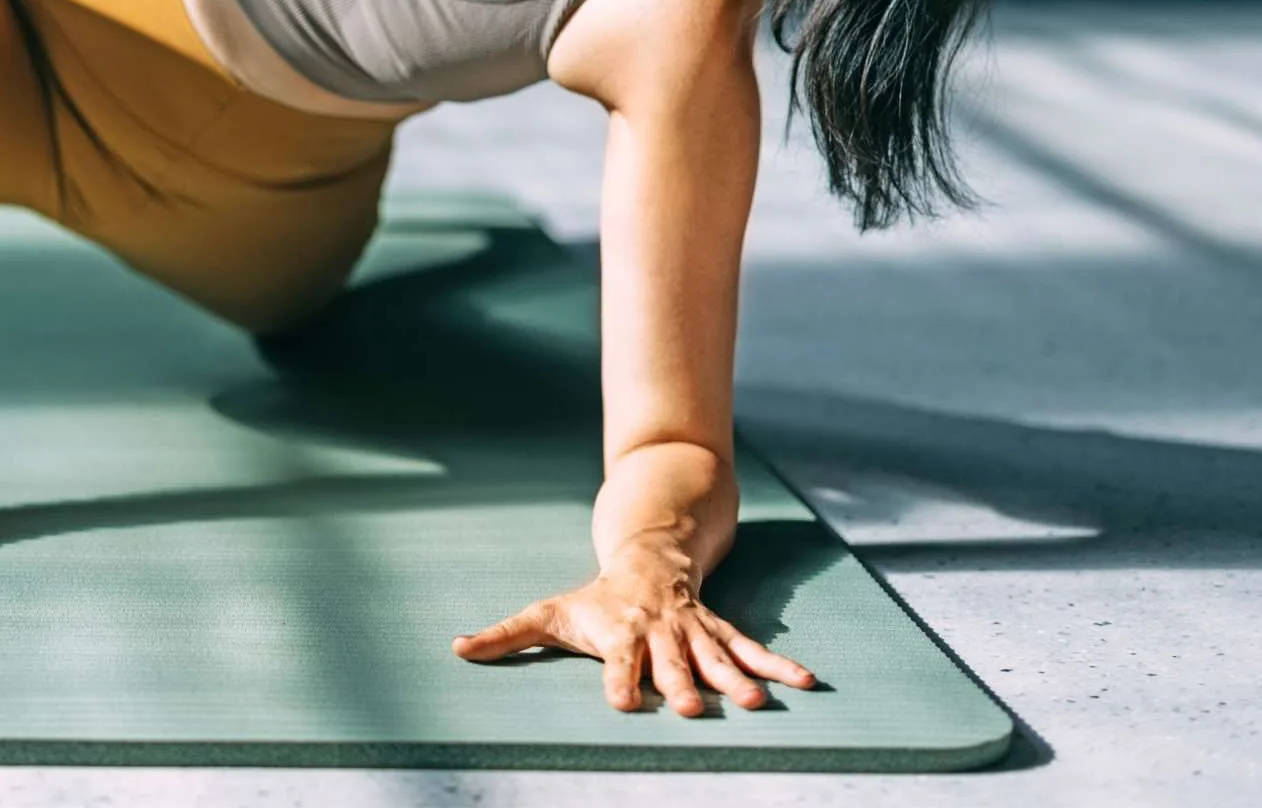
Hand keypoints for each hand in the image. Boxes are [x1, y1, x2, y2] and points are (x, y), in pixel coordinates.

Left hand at [451, 529, 816, 716]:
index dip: (618, 680)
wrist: (647, 553)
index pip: (617, 660)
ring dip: (735, 679)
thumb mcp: (548, 611)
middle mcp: (659, 631)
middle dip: (680, 682)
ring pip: (716, 655)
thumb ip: (506, 635)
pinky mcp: (719, 630)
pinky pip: (751, 647)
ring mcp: (693, 630)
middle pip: (670, 659)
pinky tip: (806, 683)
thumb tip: (455, 649)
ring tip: (756, 705)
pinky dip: (778, 665)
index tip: (619, 703)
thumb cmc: (594, 597)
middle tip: (691, 709)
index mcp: (619, 631)